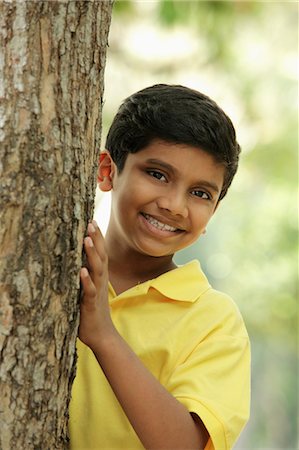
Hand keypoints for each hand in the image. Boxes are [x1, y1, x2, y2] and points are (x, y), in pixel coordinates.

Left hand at [78, 220, 113, 350]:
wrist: (102, 335)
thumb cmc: (92, 311)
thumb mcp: (91, 289)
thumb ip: (88, 275)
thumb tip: (78, 259)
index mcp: (100, 276)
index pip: (101, 253)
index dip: (97, 237)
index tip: (91, 220)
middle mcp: (101, 281)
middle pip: (101, 256)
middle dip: (96, 239)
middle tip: (90, 222)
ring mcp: (97, 291)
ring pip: (97, 269)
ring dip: (92, 254)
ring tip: (86, 239)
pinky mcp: (91, 304)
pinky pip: (89, 290)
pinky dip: (86, 280)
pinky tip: (82, 271)